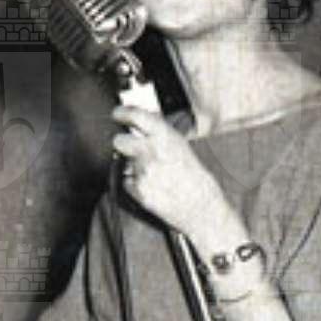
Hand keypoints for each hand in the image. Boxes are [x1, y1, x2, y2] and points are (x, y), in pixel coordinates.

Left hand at [112, 103, 226, 239]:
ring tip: (154, 174)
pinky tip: (152, 186)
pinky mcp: (138, 190)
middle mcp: (152, 152)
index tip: (118, 114)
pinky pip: (127, 181)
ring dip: (132, 166)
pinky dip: (135, 183)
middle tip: (130, 147)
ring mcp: (143, 172)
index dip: (122, 113)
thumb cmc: (196, 178)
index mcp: (165, 137)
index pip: (135, 116)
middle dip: (122, 143)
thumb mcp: (181, 146)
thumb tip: (140, 123)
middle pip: (119, 141)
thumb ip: (159, 133)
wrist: (202, 207)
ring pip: (123, 163)